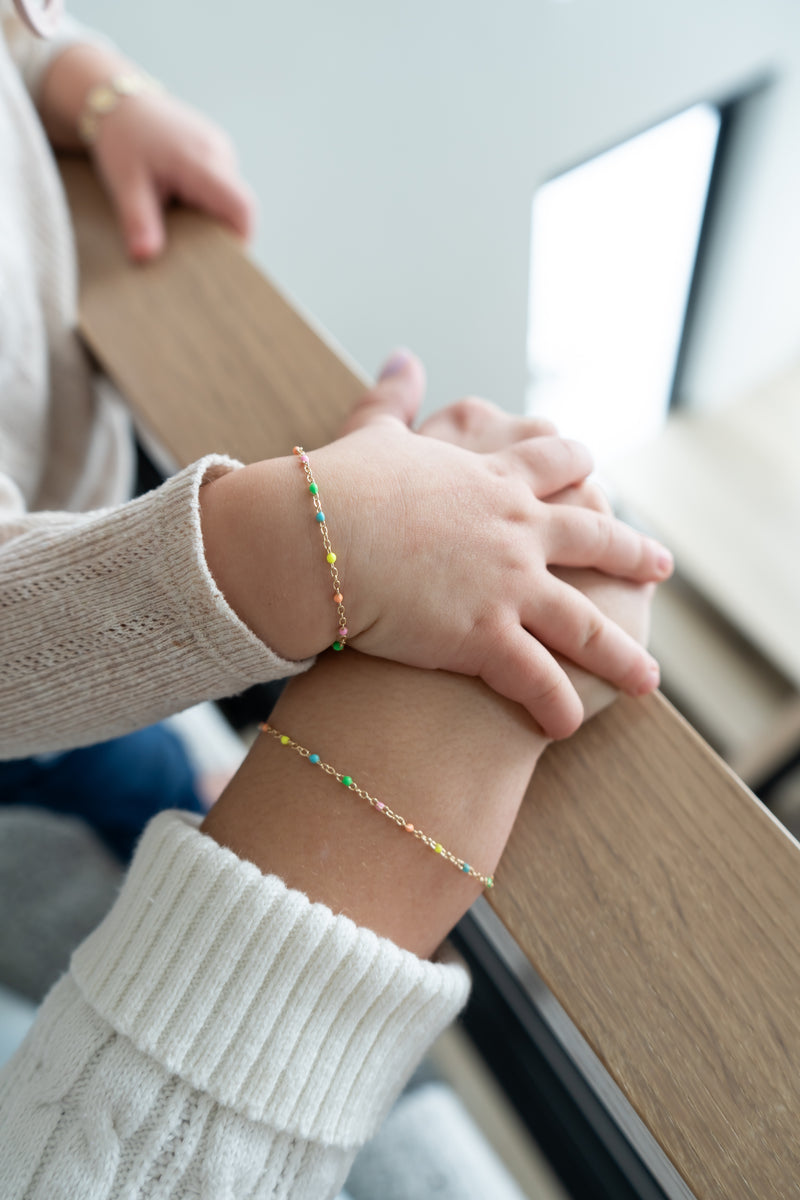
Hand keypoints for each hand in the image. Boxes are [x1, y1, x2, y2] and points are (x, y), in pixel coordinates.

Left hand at [91, 88, 254, 260]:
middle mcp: (220, 153)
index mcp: (202, 161)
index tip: (224, 264)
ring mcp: (222, 150)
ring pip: (231, 199)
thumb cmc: (120, 138)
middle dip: (221, 234)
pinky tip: (178, 201)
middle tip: (192, 252)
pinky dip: (206, 203)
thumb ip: (138, 222)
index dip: (241, 239)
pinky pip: (223, 187)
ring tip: (177, 219)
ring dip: (210, 217)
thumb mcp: (124, 182)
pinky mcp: (217, 151)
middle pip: (239, 208)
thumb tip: (144, 256)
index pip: (242, 208)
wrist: (116, 98)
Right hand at [311, 351, 671, 737]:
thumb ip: (393, 397)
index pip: (552, 464)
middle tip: (662, 565)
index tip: (595, 469)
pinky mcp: (486, 636)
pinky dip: (556, 704)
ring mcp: (508, 584)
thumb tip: (403, 359)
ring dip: (619, 655)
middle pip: (593, 538)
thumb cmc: (336, 488)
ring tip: (649, 678)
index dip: (577, 468)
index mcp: (490, 477)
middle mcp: (516, 528)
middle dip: (631, 553)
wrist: (315, 539)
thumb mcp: (372, 434)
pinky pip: (535, 678)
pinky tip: (571, 724)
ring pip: (583, 623)